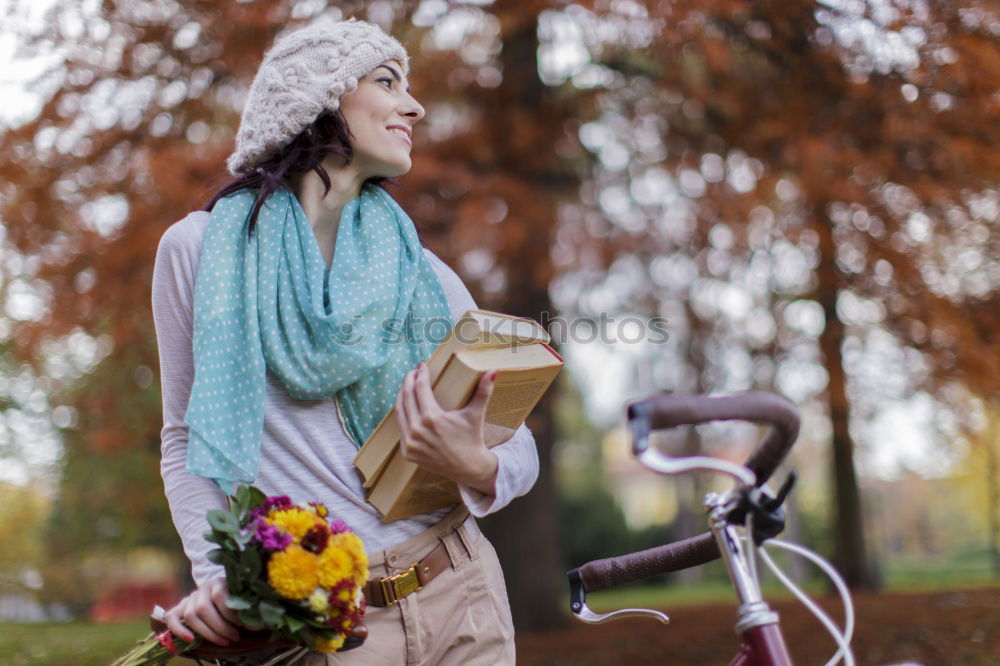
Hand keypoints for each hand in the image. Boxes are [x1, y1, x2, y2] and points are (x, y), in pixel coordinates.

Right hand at [163, 576, 241, 645]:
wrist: (219, 588)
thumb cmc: (232, 595)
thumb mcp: (240, 595)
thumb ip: (244, 607)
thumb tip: (256, 624)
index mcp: (218, 582)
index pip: (219, 596)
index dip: (230, 613)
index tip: (243, 625)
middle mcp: (202, 589)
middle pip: (203, 608)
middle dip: (220, 627)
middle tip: (235, 637)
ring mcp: (189, 598)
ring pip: (190, 615)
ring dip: (207, 632)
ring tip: (224, 641)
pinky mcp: (180, 607)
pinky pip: (171, 617)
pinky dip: (179, 630)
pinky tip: (191, 640)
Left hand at [395, 362, 498, 495]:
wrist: (468, 467)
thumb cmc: (472, 438)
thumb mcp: (476, 414)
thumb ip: (483, 391)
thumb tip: (493, 371)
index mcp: (432, 418)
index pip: (421, 389)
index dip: (421, 374)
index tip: (422, 365)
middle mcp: (418, 430)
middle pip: (406, 397)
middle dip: (409, 381)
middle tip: (414, 372)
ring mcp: (411, 443)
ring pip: (399, 411)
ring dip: (402, 395)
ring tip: (408, 385)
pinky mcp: (408, 452)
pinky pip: (401, 427)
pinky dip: (402, 414)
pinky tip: (407, 405)